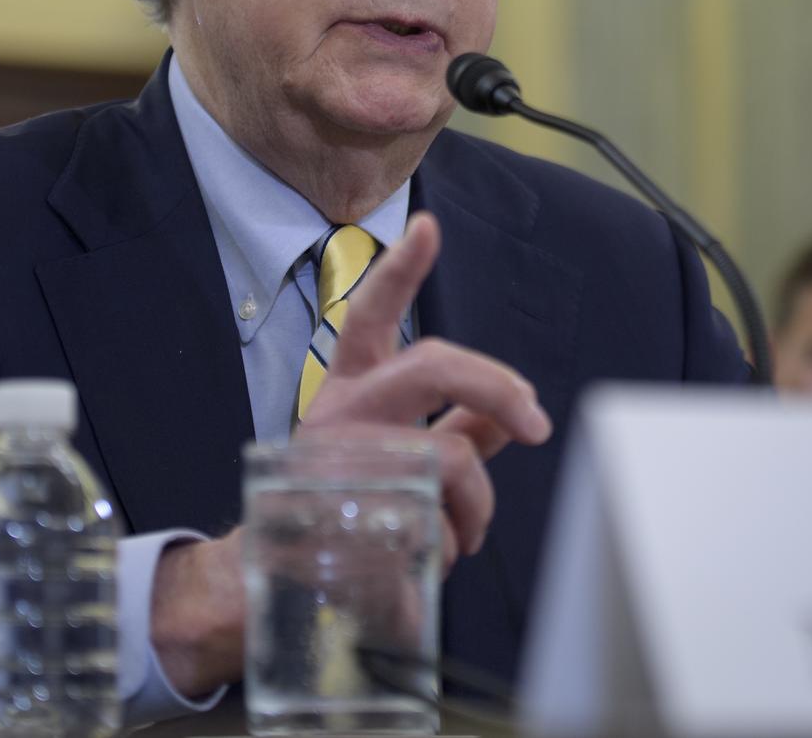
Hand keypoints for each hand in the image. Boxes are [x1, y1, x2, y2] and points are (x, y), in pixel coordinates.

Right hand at [150, 211, 551, 697]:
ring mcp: (343, 461)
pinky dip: (451, 546)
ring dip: (478, 503)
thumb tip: (506, 416)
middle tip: (536, 421)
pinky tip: (423, 560)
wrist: (276, 585)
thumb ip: (453, 428)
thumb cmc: (347, 507)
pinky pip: (440, 520)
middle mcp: (341, 413)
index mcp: (351, 390)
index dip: (401, 268)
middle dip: (497, 384)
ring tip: (466, 532)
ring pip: (452, 453)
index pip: (372, 315)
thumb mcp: (396, 454)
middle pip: (432, 363)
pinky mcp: (352, 513)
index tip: (428, 225)